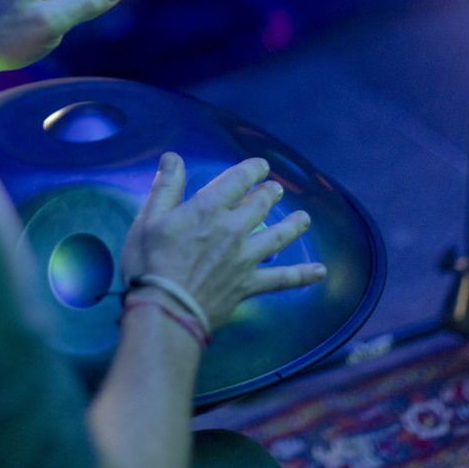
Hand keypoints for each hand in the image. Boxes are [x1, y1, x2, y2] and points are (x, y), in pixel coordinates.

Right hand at [121, 153, 325, 331]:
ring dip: (292, 225)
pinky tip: (320, 272)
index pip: (237, 180)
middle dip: (270, 193)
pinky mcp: (249, 284)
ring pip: (277, 236)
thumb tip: (173, 157)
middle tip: (276, 189)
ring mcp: (245, 258)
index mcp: (209, 209)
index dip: (252, 169)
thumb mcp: (149, 218)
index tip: (260, 166)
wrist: (165, 310)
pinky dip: (302, 276)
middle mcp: (233, 229)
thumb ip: (166, 186)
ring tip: (303, 218)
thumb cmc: (150, 263)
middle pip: (260, 204)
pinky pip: (282, 280)